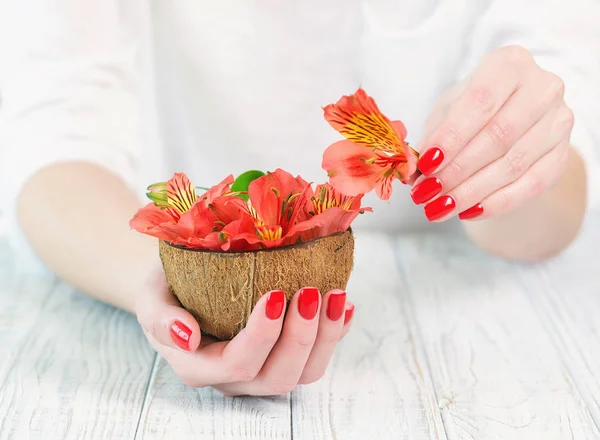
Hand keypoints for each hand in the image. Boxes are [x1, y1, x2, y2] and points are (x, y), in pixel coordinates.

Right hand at [135, 268, 354, 395]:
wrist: (181, 284)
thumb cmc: (167, 289)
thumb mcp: (150, 297)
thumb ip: (159, 318)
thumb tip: (185, 336)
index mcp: (200, 366)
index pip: (237, 365)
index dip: (262, 336)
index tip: (275, 293)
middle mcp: (236, 377)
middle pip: (278, 376)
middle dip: (300, 337)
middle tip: (309, 291)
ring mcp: (263, 369)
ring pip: (303, 373)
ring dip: (326, 337)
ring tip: (335, 295)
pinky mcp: (284, 354)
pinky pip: (316, 357)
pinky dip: (336, 333)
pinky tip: (345, 306)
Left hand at [410, 45, 574, 221]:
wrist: (513, 123)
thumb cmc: (472, 111)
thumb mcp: (447, 114)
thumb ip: (430, 137)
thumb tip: (410, 168)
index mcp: (509, 64)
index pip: (480, 102)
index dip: (451, 137)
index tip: (425, 165)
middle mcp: (542, 88)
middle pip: (498, 137)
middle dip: (456, 171)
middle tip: (425, 194)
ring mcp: (558, 122)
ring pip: (513, 164)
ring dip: (471, 192)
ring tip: (438, 208)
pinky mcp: (562, 155)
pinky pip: (531, 185)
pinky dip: (496, 203)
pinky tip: (467, 212)